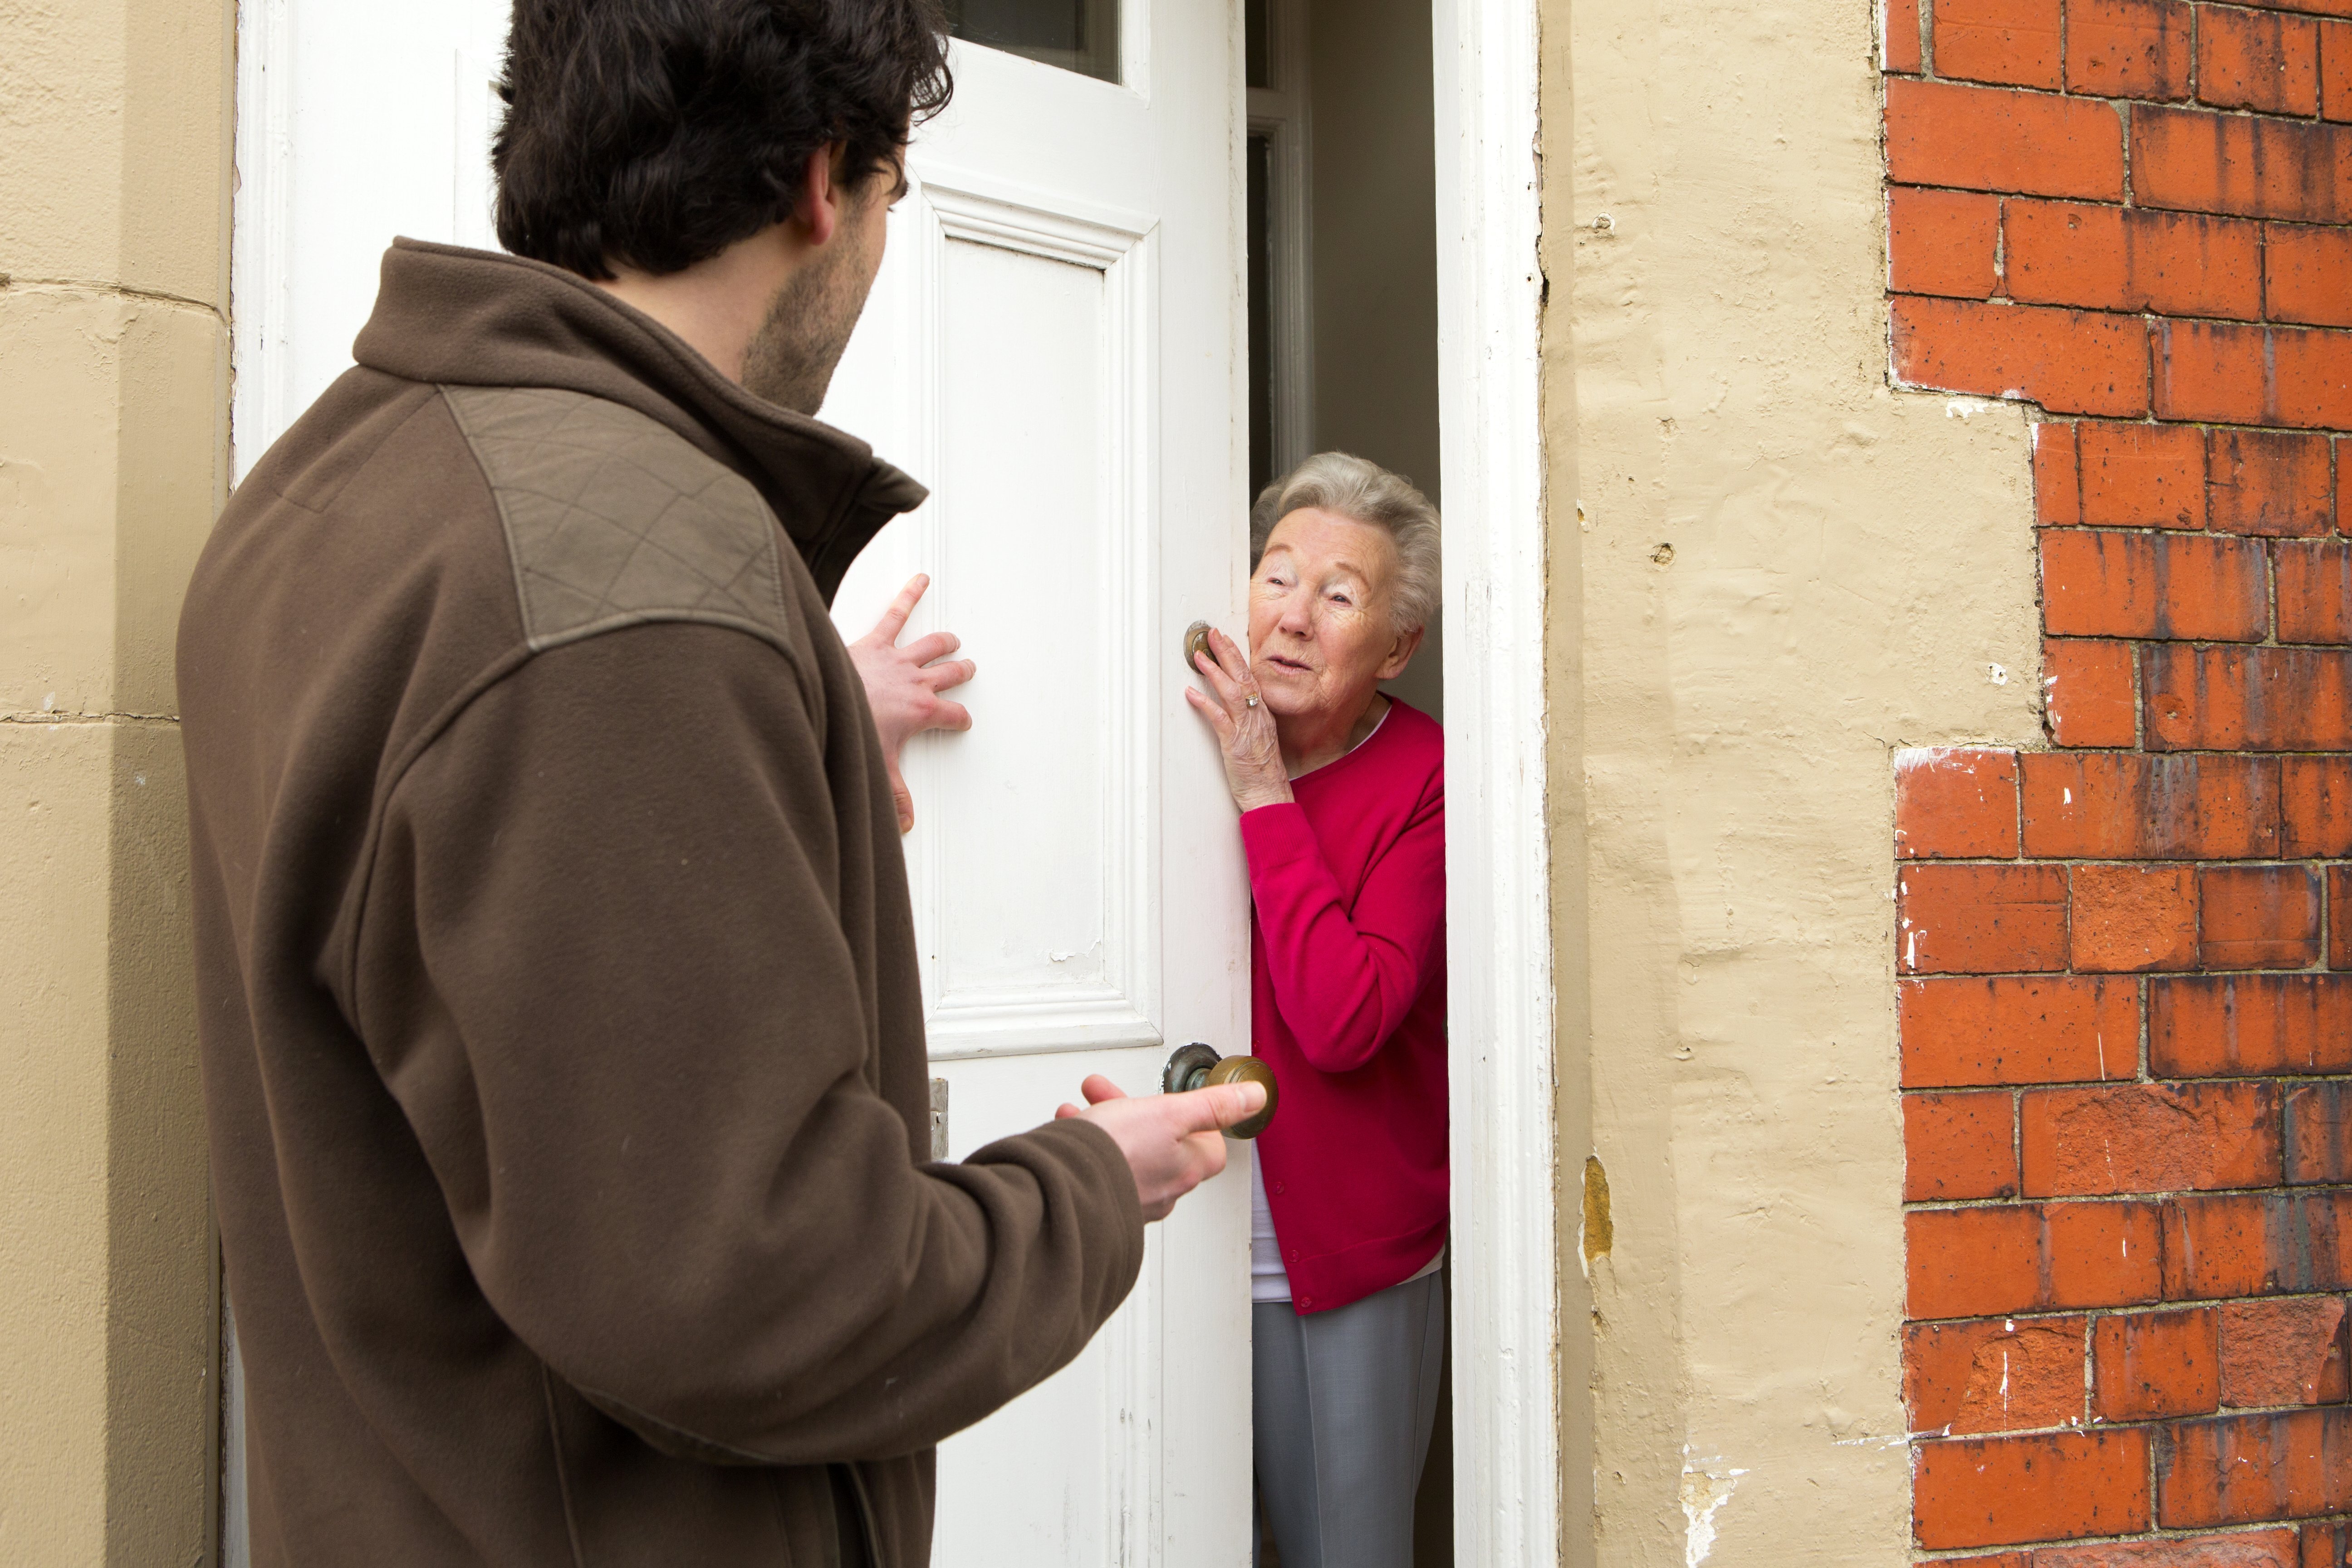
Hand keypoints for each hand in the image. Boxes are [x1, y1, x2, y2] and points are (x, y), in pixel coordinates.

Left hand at [847, 574, 974, 832]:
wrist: (826, 698)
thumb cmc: (851, 727)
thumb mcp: (877, 769)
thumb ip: (894, 798)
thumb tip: (905, 825)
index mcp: (922, 712)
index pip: (955, 716)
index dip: (962, 720)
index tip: (963, 721)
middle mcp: (916, 682)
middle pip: (950, 675)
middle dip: (961, 672)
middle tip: (967, 668)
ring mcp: (898, 659)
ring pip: (933, 645)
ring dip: (945, 641)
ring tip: (952, 639)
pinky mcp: (876, 640)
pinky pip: (896, 613)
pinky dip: (910, 594)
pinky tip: (920, 579)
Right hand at [1054, 1073, 1264, 1221]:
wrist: (1060, 1189)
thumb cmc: (1115, 1154)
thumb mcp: (1170, 1113)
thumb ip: (1213, 1106)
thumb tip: (1255, 1098)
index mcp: (1186, 1169)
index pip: (1211, 1148)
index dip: (1199, 1123)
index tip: (1182, 1105)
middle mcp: (1163, 1190)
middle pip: (1162, 1144)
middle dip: (1136, 1112)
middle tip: (1112, 1095)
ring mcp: (1130, 1199)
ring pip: (1126, 1154)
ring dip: (1105, 1126)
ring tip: (1082, 1112)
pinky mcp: (1100, 1203)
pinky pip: (1099, 1170)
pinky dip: (1085, 1149)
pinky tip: (1067, 1135)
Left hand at [1182, 626, 1291, 813]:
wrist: (1270, 795)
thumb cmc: (1263, 772)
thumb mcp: (1259, 740)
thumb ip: (1249, 720)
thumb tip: (1236, 707)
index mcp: (1263, 714)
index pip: (1250, 678)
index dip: (1236, 657)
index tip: (1225, 640)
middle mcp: (1257, 716)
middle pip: (1243, 677)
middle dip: (1227, 652)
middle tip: (1212, 633)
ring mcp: (1247, 729)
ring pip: (1232, 692)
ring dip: (1214, 672)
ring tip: (1199, 657)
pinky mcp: (1236, 744)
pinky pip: (1220, 718)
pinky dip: (1205, 703)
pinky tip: (1191, 693)